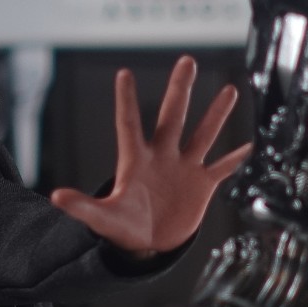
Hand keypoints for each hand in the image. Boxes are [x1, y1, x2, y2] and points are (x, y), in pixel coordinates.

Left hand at [50, 56, 250, 256]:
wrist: (148, 245)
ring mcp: (183, 168)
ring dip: (216, 114)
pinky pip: (222, 168)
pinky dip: (236, 158)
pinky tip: (250, 145)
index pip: (129, 124)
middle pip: (172, 117)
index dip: (126, 100)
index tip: (124, 73)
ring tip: (229, 91)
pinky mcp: (201, 185)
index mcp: (136, 162)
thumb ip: (82, 206)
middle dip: (180, 90)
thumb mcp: (102, 218)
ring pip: (202, 135)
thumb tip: (57, 197)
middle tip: (187, 61)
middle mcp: (162, 157)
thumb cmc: (122, 229)